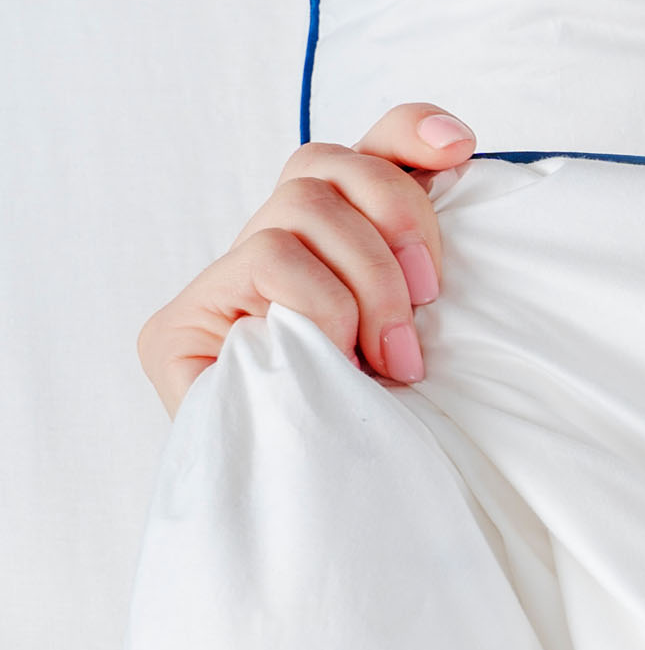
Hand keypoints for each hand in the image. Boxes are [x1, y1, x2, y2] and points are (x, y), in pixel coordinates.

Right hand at [136, 104, 476, 416]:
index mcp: (336, 246)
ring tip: (391, 357)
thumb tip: (459, 150)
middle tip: (429, 302)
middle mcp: (274, 252)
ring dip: (367, 279)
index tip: (462, 150)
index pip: (363, 149)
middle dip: (401, 222)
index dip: (409, 133)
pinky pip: (269, 258)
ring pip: (301, 203)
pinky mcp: (177, 326)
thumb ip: (428, 247)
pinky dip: (321, 303)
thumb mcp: (436, 324)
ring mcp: (221, 286)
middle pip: (333, 163)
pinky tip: (336, 358)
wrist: (347, 517)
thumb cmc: (399, 426)